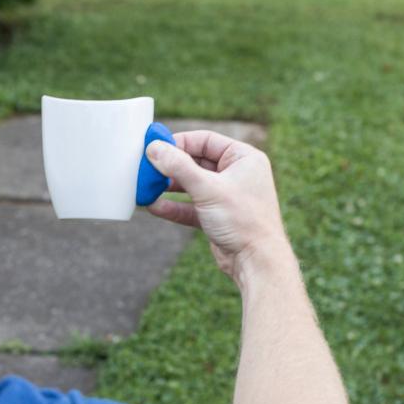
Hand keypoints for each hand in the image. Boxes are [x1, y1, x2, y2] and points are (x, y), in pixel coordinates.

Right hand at [146, 131, 287, 277]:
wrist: (257, 262)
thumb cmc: (243, 220)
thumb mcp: (207, 188)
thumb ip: (178, 166)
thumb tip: (153, 148)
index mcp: (244, 158)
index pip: (205, 140)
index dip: (178, 142)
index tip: (154, 147)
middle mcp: (236, 174)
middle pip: (195, 162)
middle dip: (170, 167)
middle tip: (146, 168)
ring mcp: (226, 196)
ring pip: (191, 185)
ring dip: (168, 187)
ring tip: (146, 188)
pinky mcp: (217, 216)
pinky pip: (191, 206)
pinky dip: (173, 206)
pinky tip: (153, 207)